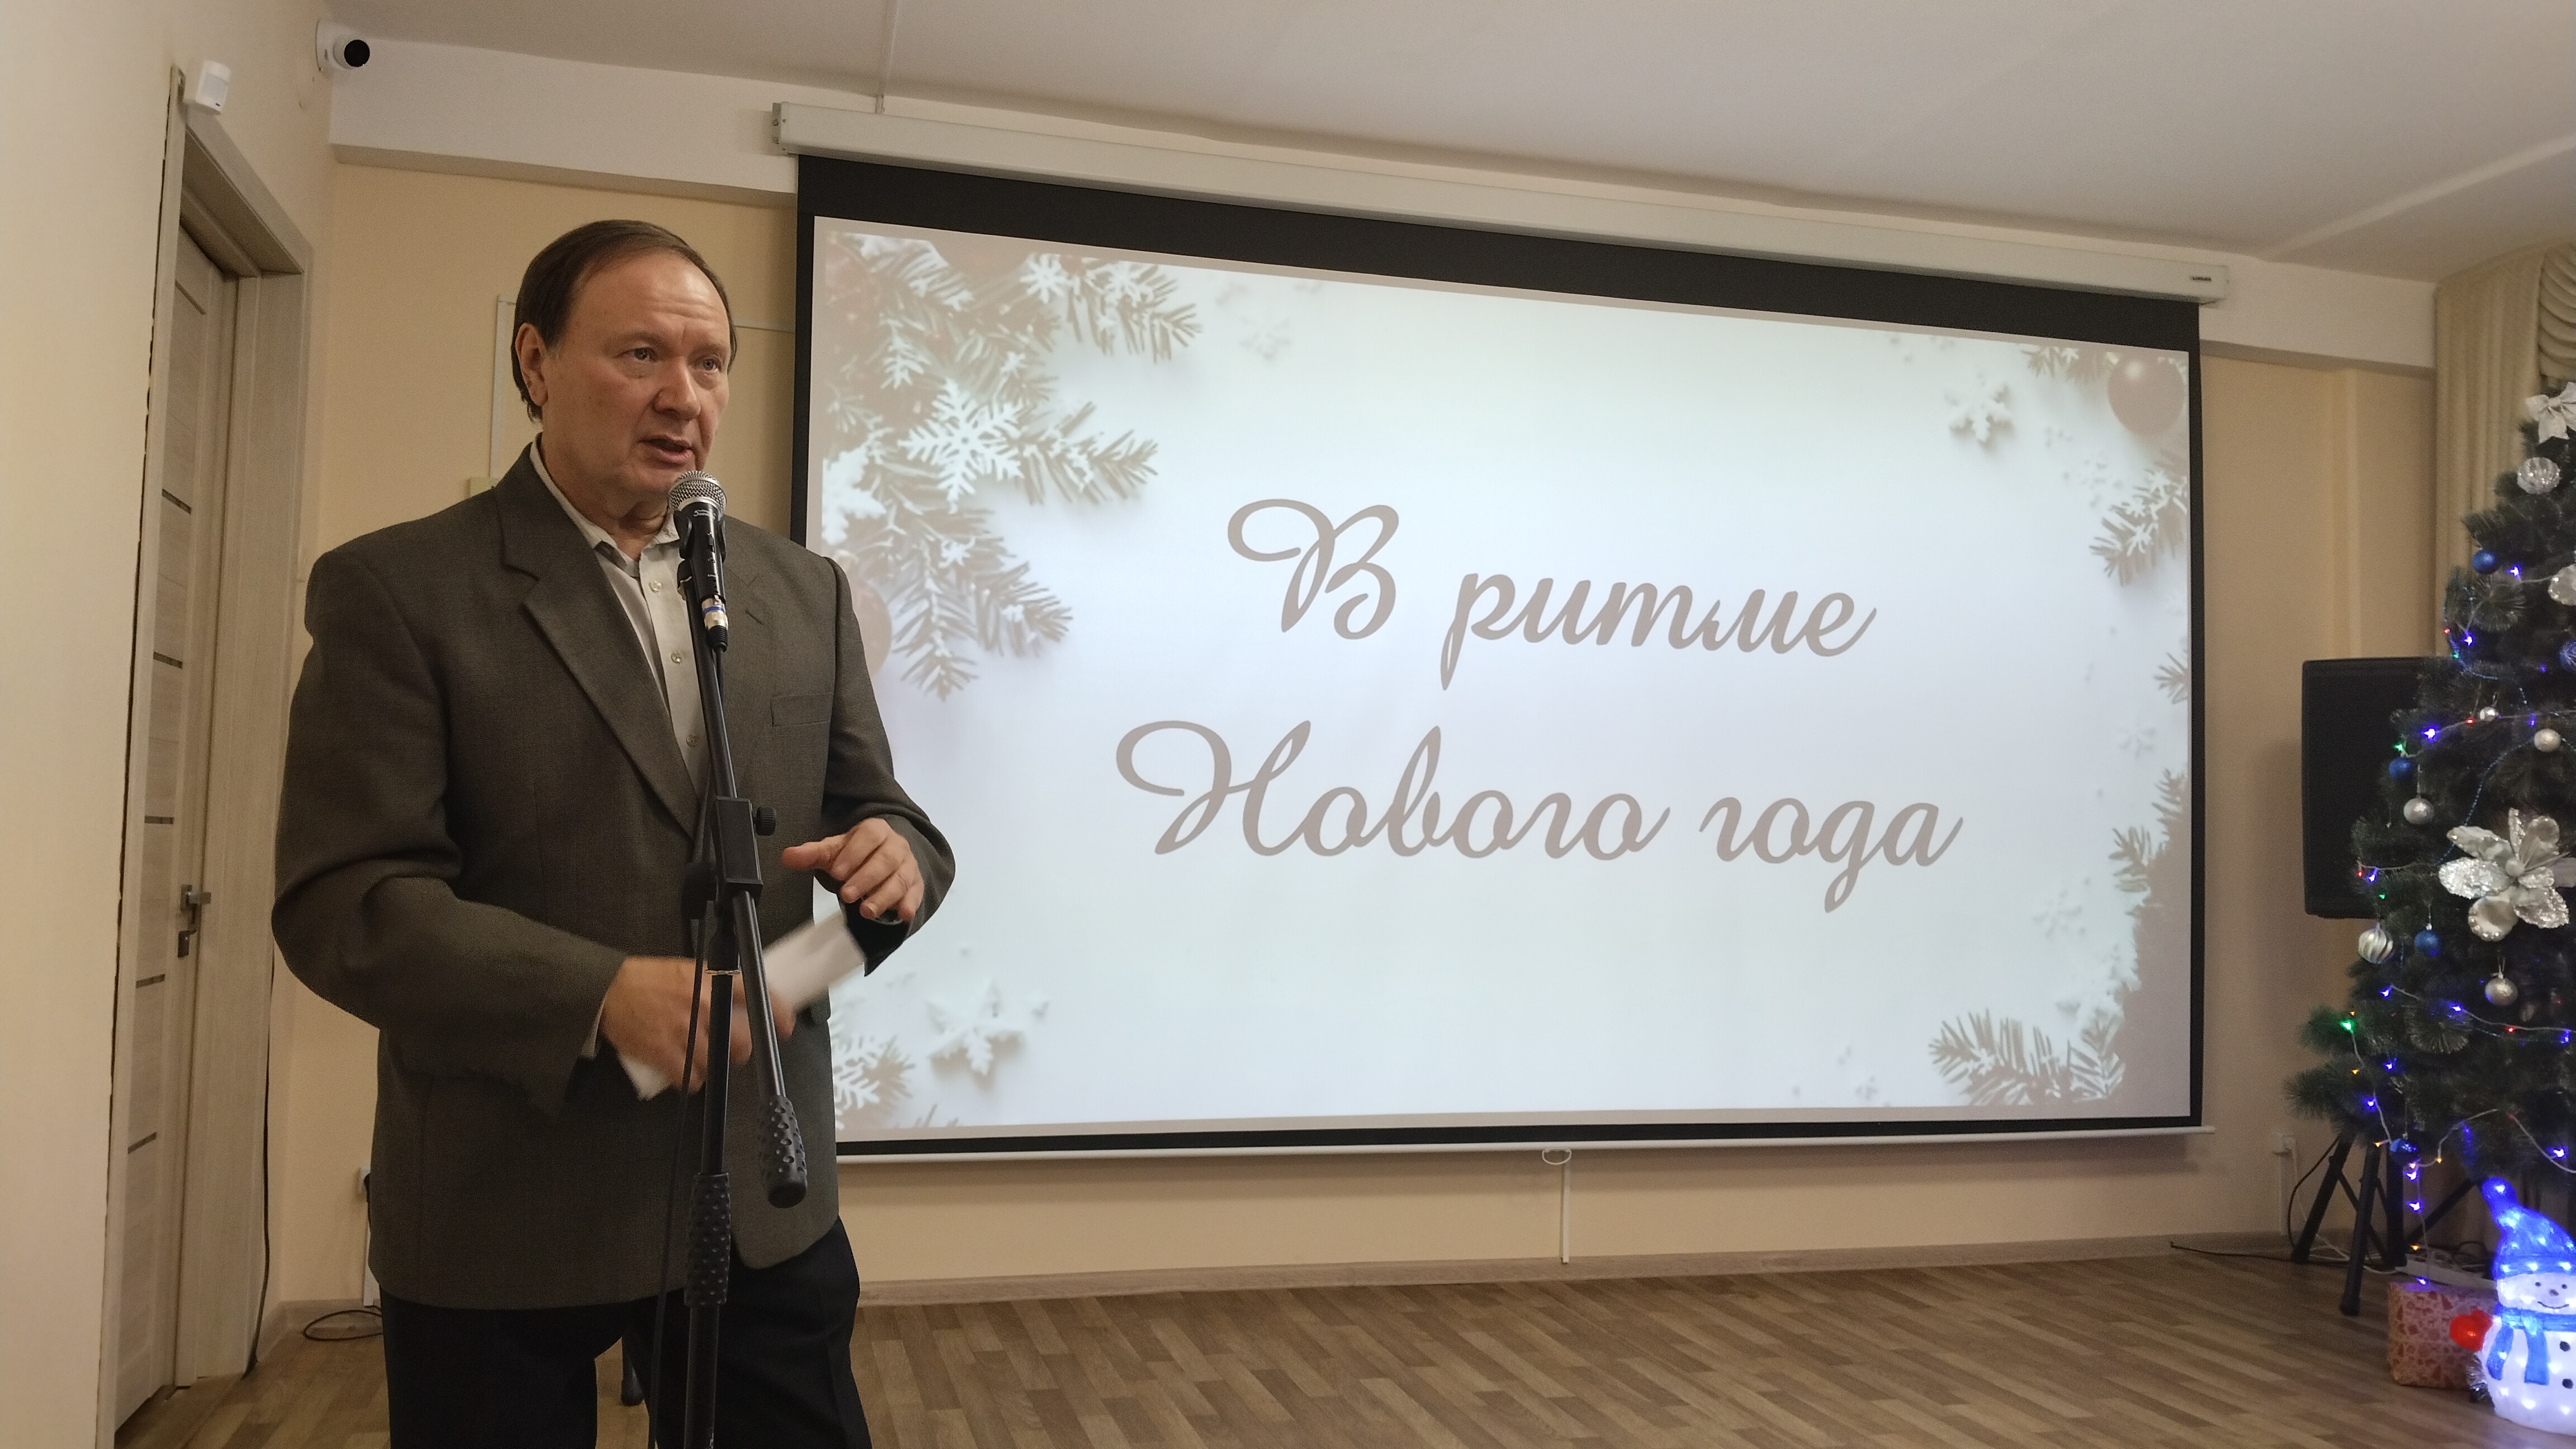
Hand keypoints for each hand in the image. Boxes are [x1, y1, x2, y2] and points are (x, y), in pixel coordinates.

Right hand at [597, 955, 794, 1088]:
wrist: (607, 991)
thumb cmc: (646, 979)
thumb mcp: (686, 969)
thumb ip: (714, 983)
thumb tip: (739, 998)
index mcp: (711, 981)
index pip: (756, 995)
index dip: (777, 1014)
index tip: (785, 1027)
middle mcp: (704, 1006)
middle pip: (741, 1041)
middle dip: (738, 1048)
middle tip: (728, 1047)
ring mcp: (685, 1032)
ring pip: (718, 1063)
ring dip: (713, 1065)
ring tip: (700, 1057)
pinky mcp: (665, 1054)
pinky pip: (691, 1080)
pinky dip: (690, 1080)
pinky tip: (684, 1072)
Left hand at [781, 817, 922, 924]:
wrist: (884, 857)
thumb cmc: (856, 854)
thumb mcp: (834, 852)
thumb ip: (813, 854)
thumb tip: (788, 856)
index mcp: (876, 831)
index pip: (870, 836)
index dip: (854, 854)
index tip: (837, 872)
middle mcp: (897, 845)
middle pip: (886, 859)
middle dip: (866, 878)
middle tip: (846, 896)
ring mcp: (908, 865)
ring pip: (901, 878)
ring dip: (884, 896)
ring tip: (866, 912)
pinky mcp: (916, 884)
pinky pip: (916, 893)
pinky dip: (910, 903)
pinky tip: (902, 914)